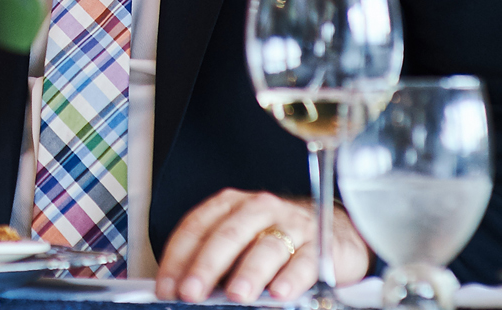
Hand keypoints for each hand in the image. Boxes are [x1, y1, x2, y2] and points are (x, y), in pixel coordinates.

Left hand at [153, 189, 370, 302]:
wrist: (334, 230)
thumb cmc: (275, 239)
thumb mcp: (241, 243)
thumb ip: (216, 263)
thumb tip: (184, 292)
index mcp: (230, 205)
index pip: (196, 227)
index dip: (178, 258)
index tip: (167, 288)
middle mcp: (258, 208)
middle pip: (228, 235)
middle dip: (206, 266)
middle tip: (191, 292)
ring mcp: (290, 224)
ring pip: (265, 247)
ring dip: (249, 273)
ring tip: (237, 295)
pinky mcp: (319, 244)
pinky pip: (303, 261)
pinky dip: (291, 278)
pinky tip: (280, 294)